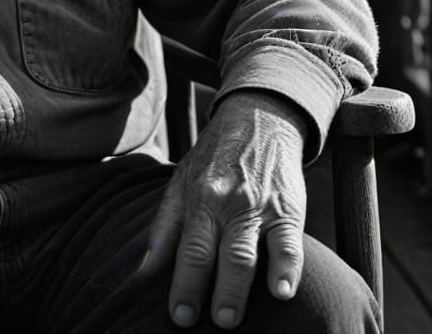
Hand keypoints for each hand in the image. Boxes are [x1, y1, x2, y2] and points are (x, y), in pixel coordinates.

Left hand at [141, 91, 309, 328]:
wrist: (257, 118)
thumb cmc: (213, 160)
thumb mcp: (180, 183)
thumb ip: (163, 228)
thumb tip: (142, 272)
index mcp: (196, 199)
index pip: (187, 248)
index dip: (182, 285)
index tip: (179, 316)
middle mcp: (224, 203)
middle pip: (215, 254)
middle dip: (211, 292)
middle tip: (210, 324)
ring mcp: (256, 206)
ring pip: (246, 251)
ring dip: (238, 288)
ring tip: (230, 319)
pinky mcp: (288, 208)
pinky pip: (289, 242)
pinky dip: (287, 268)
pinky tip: (283, 292)